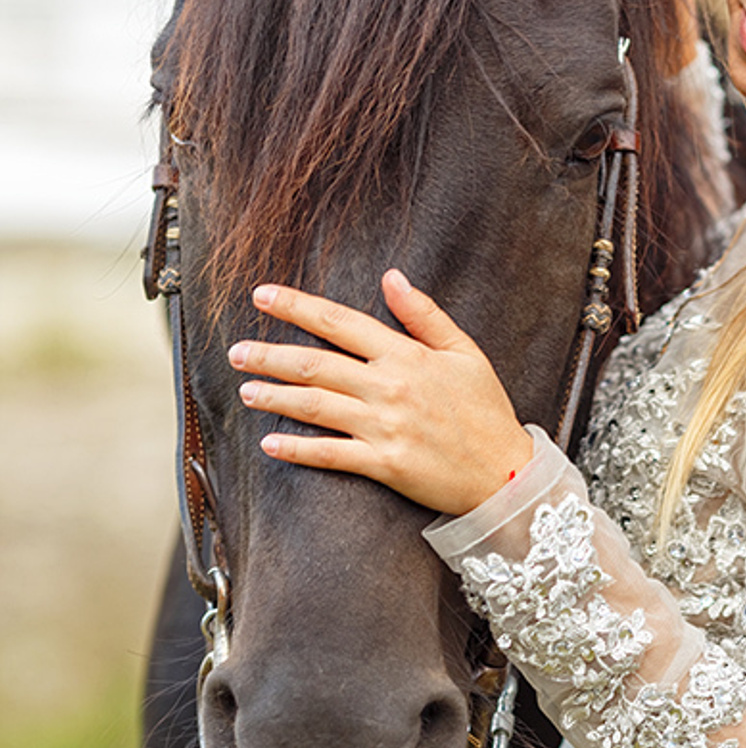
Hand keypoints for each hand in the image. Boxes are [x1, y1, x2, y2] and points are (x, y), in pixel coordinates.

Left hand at [227, 270, 533, 515]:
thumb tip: (391, 277)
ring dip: (274, 396)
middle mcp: (390, 387)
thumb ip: (425, 315)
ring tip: (245, 390)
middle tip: (236, 351)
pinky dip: (298, 448)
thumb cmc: (487, 411)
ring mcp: (385, 427)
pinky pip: (330, 454)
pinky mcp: (384, 463)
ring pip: (315, 406)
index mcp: (407, 356)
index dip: (297, 307)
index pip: (341, 323)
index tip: (262, 296)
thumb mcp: (466, 353)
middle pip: (316, 364)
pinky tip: (271, 442)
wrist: (505, 471)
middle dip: (270, 355)